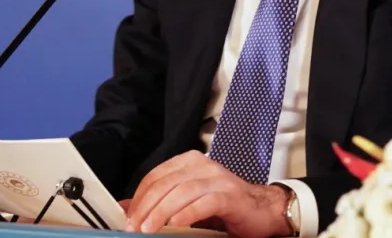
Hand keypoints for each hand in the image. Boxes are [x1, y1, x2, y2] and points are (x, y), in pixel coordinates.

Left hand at [124, 151, 289, 236]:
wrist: (264, 211)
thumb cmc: (225, 208)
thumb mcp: (187, 203)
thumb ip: (160, 203)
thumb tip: (127, 209)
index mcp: (190, 163)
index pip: (156, 176)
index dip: (138, 197)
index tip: (127, 218)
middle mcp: (204, 166)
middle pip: (166, 183)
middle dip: (146, 206)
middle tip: (134, 227)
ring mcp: (219, 179)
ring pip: (183, 191)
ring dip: (161, 211)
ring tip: (148, 229)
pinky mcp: (231, 196)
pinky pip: (205, 202)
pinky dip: (187, 213)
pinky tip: (175, 224)